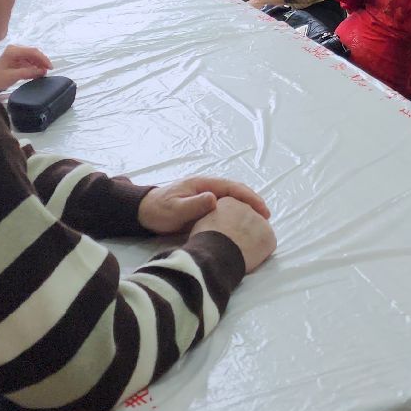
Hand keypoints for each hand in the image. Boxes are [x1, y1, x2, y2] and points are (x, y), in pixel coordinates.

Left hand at [0, 44, 52, 89]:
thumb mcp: (12, 76)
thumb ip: (28, 72)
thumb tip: (42, 71)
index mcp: (13, 51)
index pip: (32, 51)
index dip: (43, 58)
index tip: (50, 67)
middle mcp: (16, 49)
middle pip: (34, 53)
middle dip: (42, 62)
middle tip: (48, 71)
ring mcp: (17, 54)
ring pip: (33, 57)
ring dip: (39, 65)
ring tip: (43, 74)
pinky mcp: (18, 59)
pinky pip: (30, 61)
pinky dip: (34, 67)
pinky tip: (37, 73)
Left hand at [139, 176, 270, 233]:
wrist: (144, 212)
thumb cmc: (158, 210)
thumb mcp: (174, 209)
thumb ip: (194, 204)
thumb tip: (215, 199)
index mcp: (203, 184)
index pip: (232, 187)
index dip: (249, 197)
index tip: (262, 209)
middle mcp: (208, 188)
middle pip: (236, 193)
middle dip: (253, 203)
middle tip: (266, 218)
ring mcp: (206, 198)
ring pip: (232, 201)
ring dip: (246, 209)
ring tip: (259, 223)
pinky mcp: (204, 208)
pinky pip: (225, 210)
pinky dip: (236, 215)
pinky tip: (242, 226)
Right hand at [190, 196, 276, 272]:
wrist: (215, 254)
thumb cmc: (204, 242)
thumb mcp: (201, 222)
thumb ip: (214, 218)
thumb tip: (218, 224)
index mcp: (228, 201)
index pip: (234, 212)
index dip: (231, 226)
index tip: (226, 236)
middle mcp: (246, 206)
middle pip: (248, 219)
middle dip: (243, 231)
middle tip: (233, 245)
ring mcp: (259, 220)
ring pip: (258, 231)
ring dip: (252, 240)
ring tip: (239, 253)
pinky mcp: (269, 235)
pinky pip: (267, 244)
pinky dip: (261, 252)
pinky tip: (249, 258)